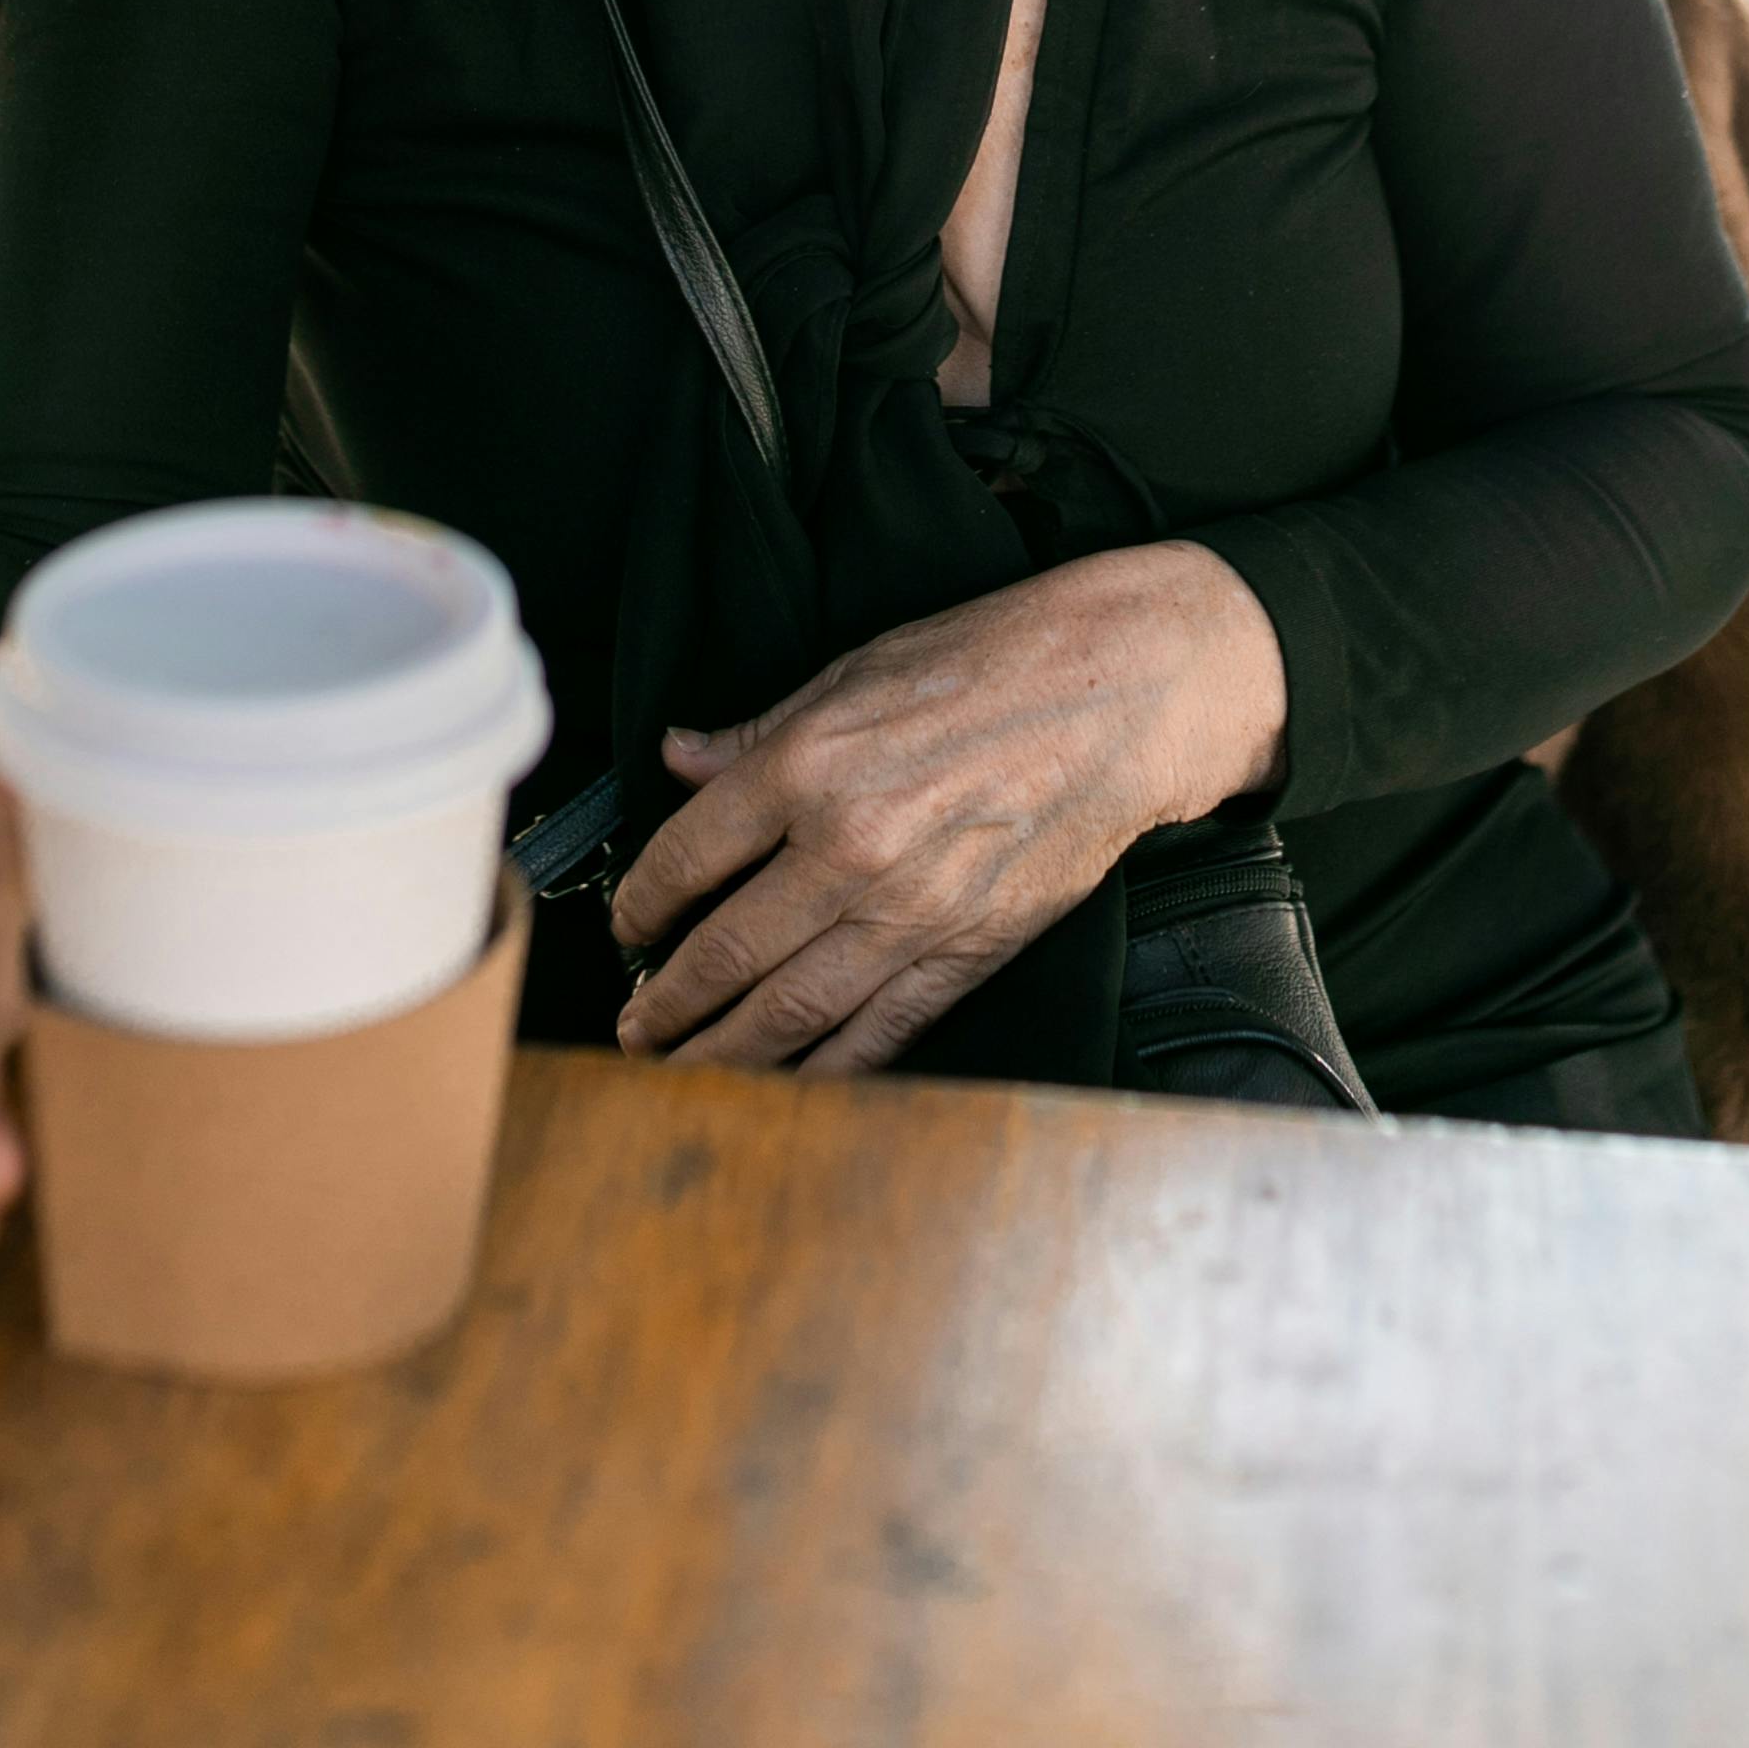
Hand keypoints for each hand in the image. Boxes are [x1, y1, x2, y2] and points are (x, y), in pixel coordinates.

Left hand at [607, 543, 1285, 1078]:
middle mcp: (851, 848)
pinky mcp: (969, 951)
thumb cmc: (991, 664)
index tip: (628, 925)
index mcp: (810, 765)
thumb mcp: (856, 671)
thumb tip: (680, 758)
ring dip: (721, 1051)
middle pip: (726, 950)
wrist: (1120, 694)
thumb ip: (760, 732)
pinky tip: (785, 1083)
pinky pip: (878, 1032)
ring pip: (790, 1010)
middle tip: (632, 1029)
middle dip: (667, 1001)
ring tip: (677, 1071)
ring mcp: (912, 911)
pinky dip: (823, 1069)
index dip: (643, 900)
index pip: (689, 853)